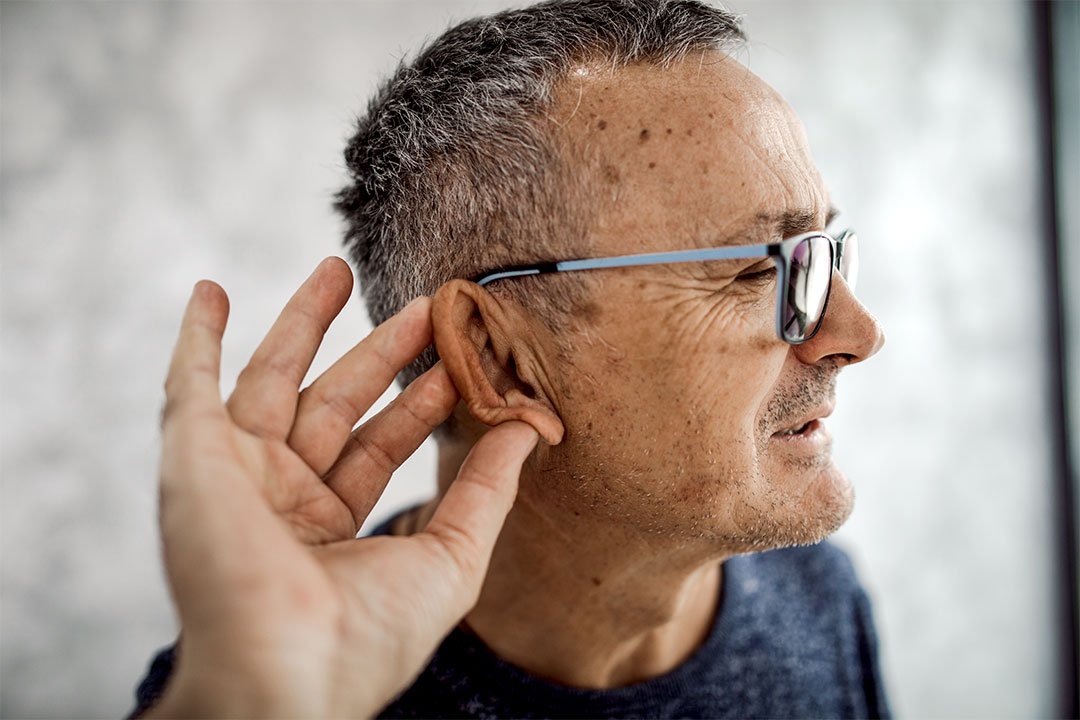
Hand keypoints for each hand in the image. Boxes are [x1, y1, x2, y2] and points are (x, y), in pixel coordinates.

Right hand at [148, 257, 537, 717]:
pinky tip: (211, 292)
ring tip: (336, 267)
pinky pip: (187, 384)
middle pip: (333, 401)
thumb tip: (530, 427)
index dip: (420, 400)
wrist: (289, 671)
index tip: (458, 358)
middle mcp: (281, 495)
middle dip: (376, 350)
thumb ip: (487, 489)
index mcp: (332, 525)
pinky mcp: (193, 456)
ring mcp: (235, 473)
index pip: (381, 444)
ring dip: (300, 322)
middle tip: (421, 303)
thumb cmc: (370, 636)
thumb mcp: (452, 556)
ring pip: (271, 379)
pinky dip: (196, 338)